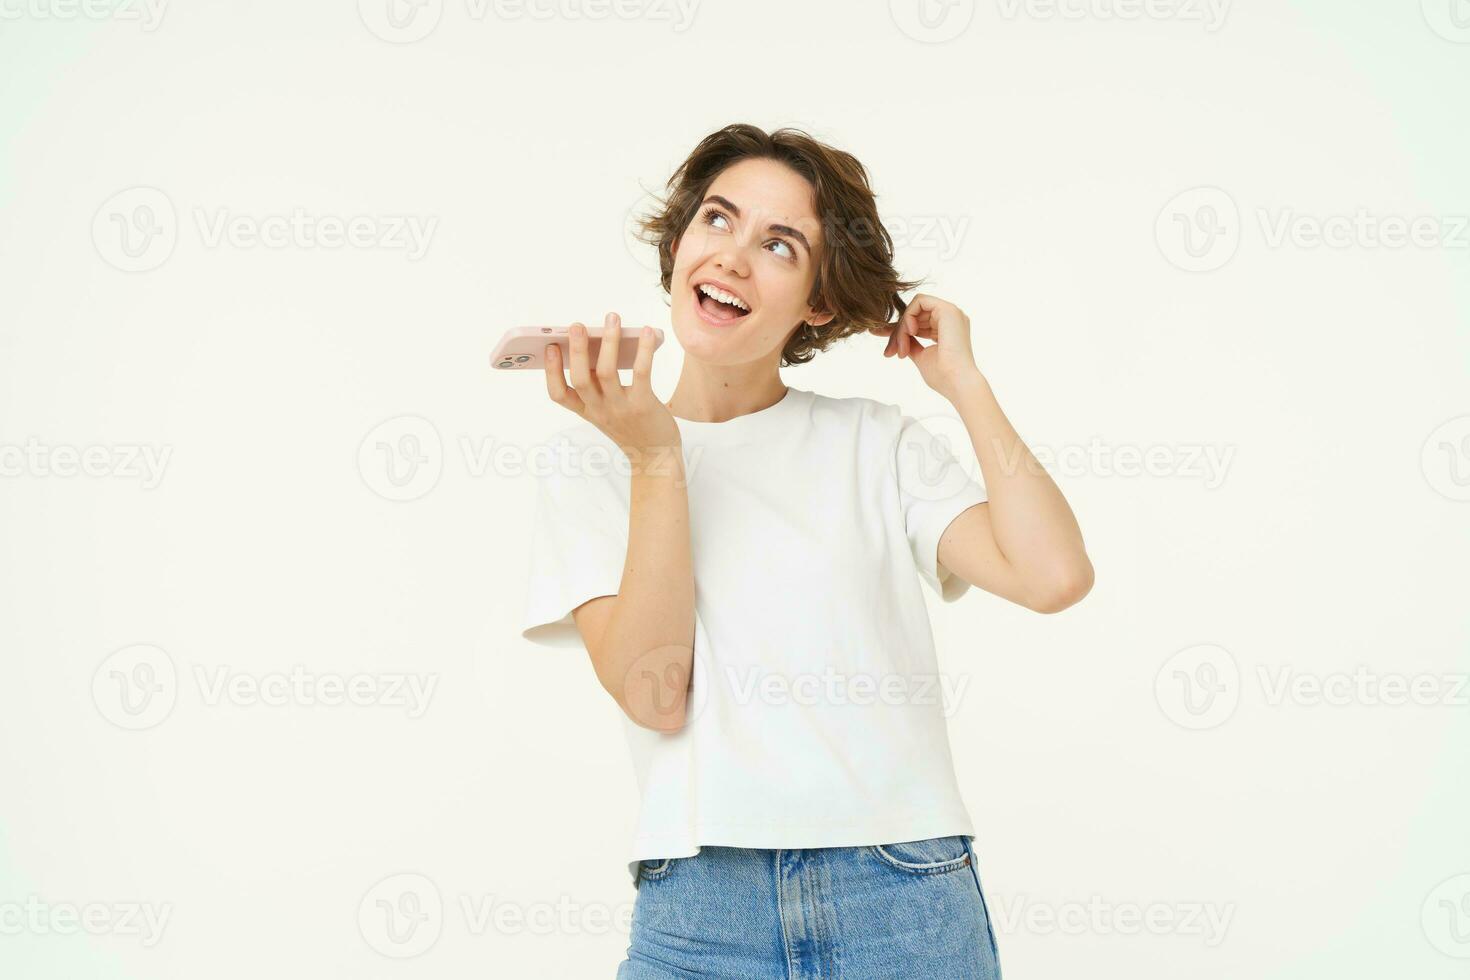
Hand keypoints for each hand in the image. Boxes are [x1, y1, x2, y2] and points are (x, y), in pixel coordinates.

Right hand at [544, 312, 680, 463]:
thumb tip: (601, 343)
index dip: (551, 371)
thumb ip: (599, 385)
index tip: (550, 347)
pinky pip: (640, 373)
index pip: (558, 395)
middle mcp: (600, 411)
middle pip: (580, 378)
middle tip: (576, 325)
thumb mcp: (608, 410)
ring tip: (612, 319)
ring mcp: (620, 409)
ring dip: (609, 342)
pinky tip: (646, 332)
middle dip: (577, 350)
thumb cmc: (633, 427)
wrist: (657, 457)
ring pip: (607, 372)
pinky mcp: (643, 406)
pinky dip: (643, 350)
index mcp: (587, 411)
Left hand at [868, 294, 983, 400]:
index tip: (877, 333)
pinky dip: (908, 316)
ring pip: (914, 308)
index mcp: (948, 328)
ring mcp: (951, 312)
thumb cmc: (943, 375)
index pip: (918, 321)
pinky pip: (919, 302)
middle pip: (914, 314)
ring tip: (901, 348)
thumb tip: (896, 339)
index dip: (899, 327)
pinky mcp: (948, 309)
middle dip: (898, 331)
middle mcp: (951, 318)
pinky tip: (909, 332)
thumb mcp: (921, 356)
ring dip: (902, 327)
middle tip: (890, 351)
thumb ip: (911, 344)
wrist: (957, 382)